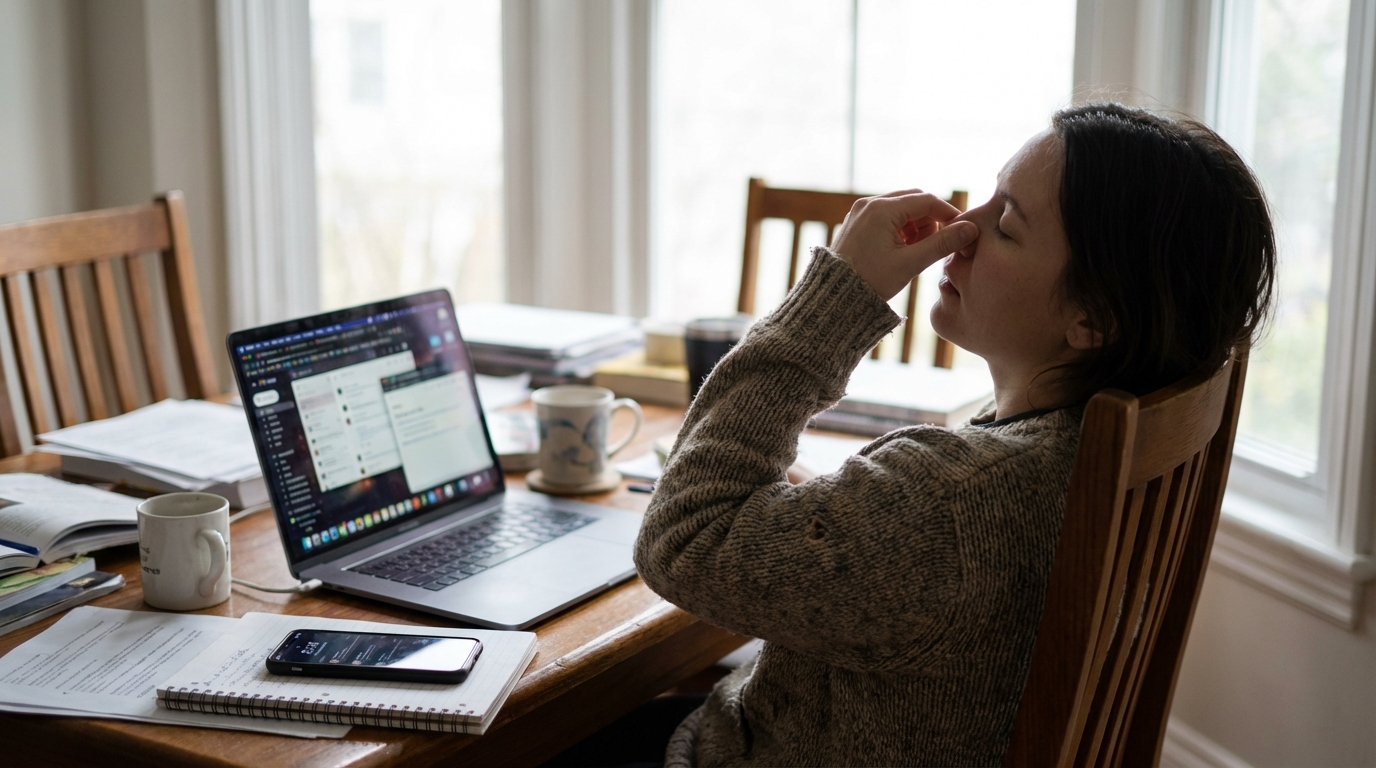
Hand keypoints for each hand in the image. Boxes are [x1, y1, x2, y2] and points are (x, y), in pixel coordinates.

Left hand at [830, 190, 977, 300]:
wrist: (834, 297)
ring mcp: (861, 212)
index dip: (949, 214)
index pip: (927, 200)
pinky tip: (903, 250)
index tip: (962, 231)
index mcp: (882, 209)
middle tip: (936, 244)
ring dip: (916, 225)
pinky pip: (887, 217)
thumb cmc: (871, 281)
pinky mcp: (858, 222)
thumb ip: (941, 244)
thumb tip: (970, 230)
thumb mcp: (910, 263)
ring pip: (902, 208)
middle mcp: (869, 204)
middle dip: (931, 220)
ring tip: (917, 251)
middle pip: (914, 200)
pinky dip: (901, 229)